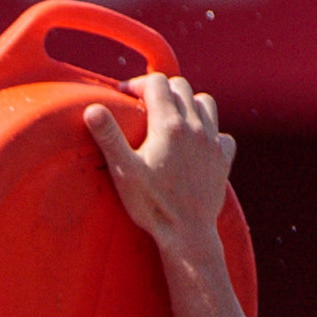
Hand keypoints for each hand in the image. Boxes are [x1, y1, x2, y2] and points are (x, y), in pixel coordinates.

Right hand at [91, 72, 234, 254]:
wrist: (186, 233)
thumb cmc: (151, 204)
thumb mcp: (124, 171)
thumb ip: (109, 137)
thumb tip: (92, 109)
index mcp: (169, 125)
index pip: (156, 83)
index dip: (138, 84)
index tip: (125, 95)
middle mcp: (195, 126)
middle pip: (182, 87)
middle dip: (161, 89)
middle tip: (145, 105)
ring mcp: (212, 142)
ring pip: (205, 103)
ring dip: (188, 103)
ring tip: (173, 118)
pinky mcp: (223, 159)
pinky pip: (222, 133)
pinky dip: (210, 131)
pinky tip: (198, 144)